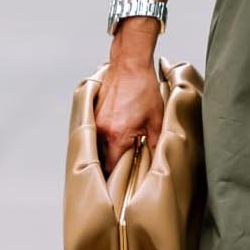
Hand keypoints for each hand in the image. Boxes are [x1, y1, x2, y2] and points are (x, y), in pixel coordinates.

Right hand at [94, 57, 163, 177]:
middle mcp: (101, 130)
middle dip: (110, 165)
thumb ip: (155, 143)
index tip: (120, 184)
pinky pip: (96, 130)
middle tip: (120, 171)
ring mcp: (95, 120)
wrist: (130, 64)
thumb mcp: (156, 119)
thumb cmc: (143, 89)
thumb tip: (156, 159)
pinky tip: (114, 134)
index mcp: (116, 136)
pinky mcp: (93, 111)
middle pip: (101, 158)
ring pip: (97, 144)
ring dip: (106, 150)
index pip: (110, 167)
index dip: (115, 178)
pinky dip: (103, 136)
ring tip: (118, 153)